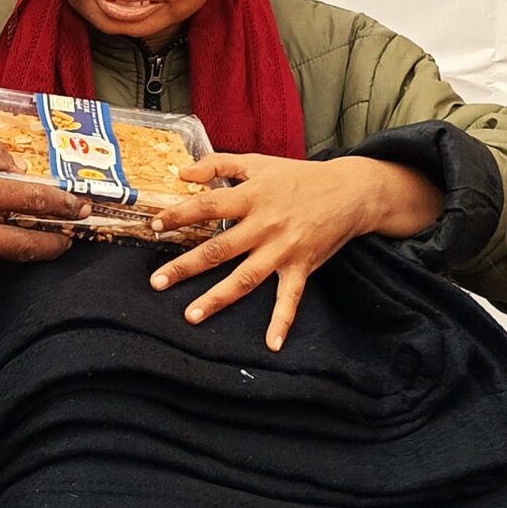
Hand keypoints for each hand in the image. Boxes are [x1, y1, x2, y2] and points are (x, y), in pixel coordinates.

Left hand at [147, 153, 443, 349]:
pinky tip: (272, 344)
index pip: (208, 206)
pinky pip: (290, 298)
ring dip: (218, 298)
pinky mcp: (302, 266)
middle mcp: (265, 225)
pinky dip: (282, 321)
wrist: (352, 191)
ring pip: (245, 277)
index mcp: (252, 196)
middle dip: (186, 266)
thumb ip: (218, 164)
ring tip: (191, 316)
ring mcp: (283, 249)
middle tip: (157, 282)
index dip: (181, 215)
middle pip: (219, 248)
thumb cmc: (300, 176)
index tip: (155, 226)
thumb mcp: (259, 162)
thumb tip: (181, 172)